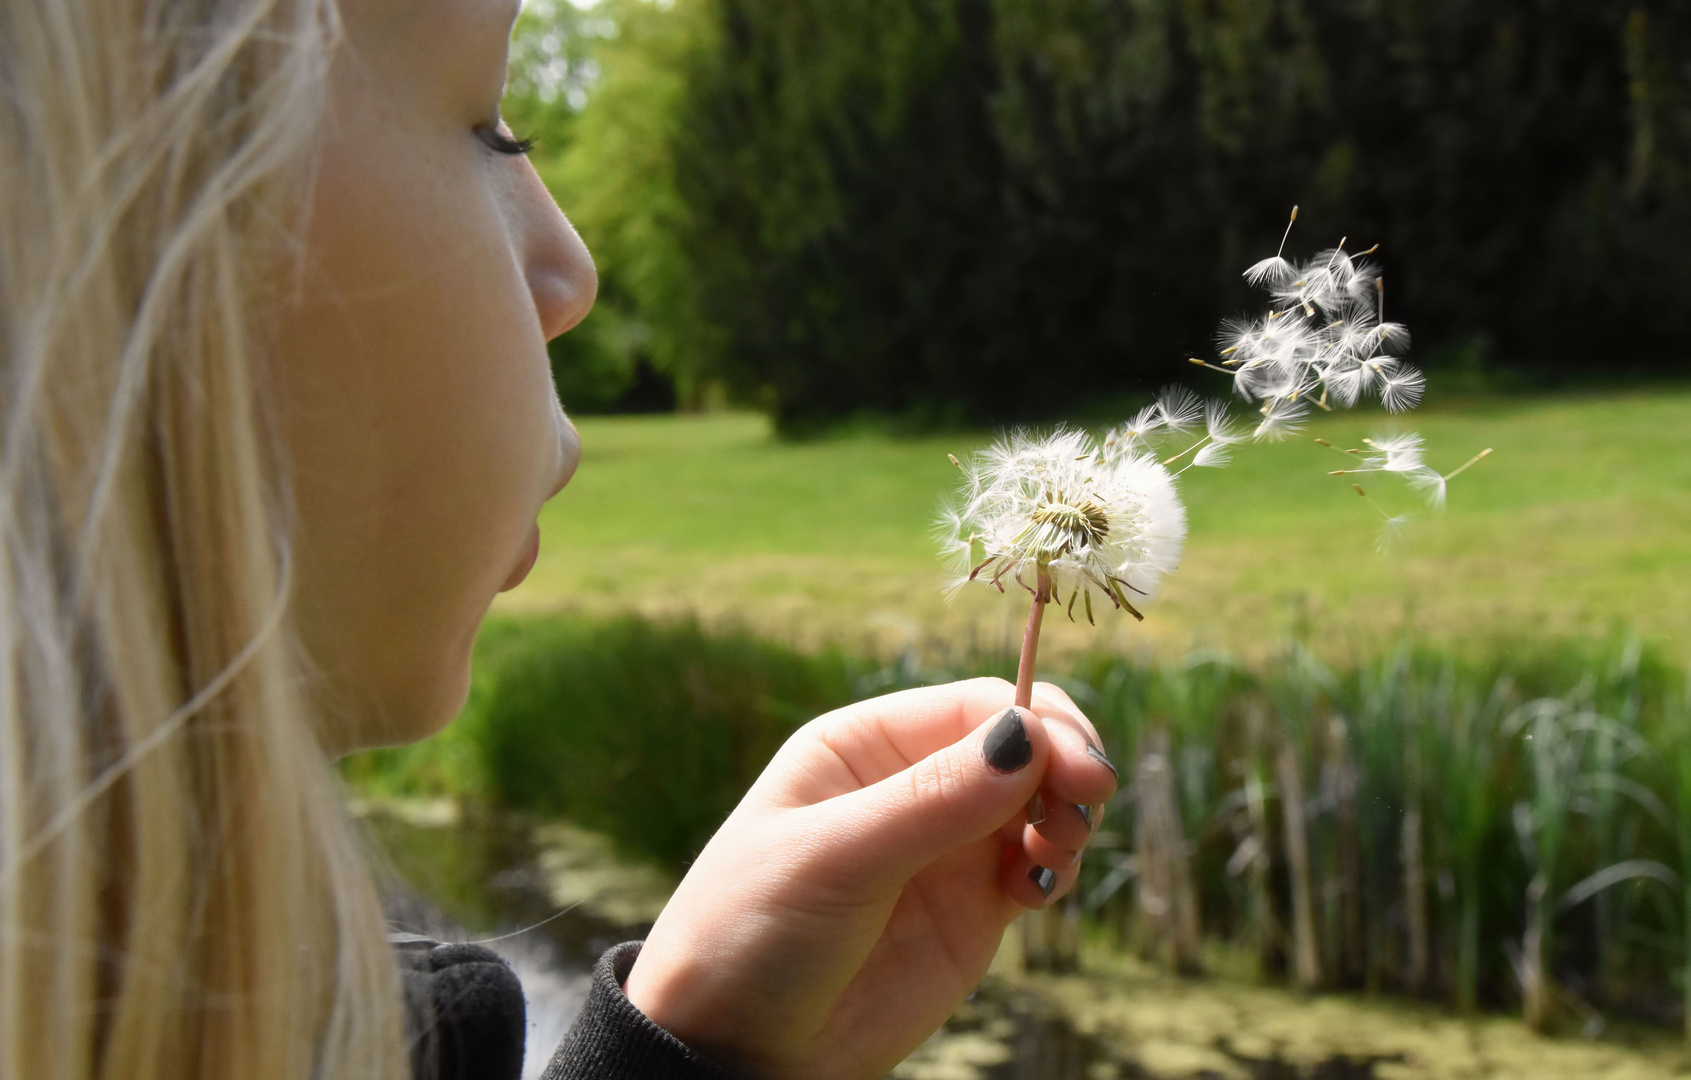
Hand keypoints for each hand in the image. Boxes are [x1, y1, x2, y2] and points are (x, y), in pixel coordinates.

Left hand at [621, 677, 1117, 1079]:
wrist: (735, 1050)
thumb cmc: (752, 933)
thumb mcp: (834, 858)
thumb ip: (931, 801)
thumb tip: (1028, 734)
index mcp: (863, 745)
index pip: (974, 705)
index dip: (1037, 721)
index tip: (1074, 764)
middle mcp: (910, 784)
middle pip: (1020, 745)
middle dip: (1066, 762)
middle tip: (1090, 799)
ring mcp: (944, 847)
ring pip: (1039, 804)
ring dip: (1066, 818)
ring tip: (1051, 855)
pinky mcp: (970, 911)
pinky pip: (1035, 868)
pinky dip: (1053, 870)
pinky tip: (1035, 891)